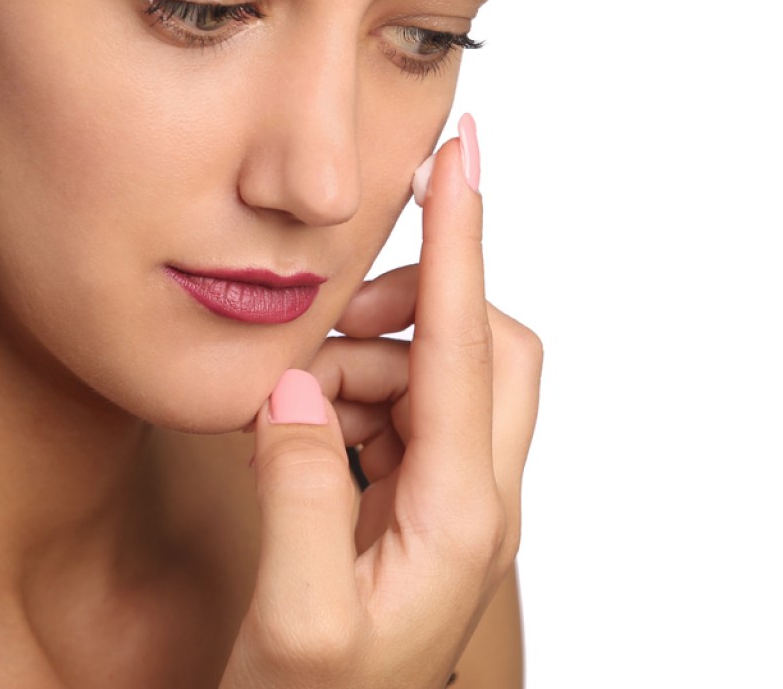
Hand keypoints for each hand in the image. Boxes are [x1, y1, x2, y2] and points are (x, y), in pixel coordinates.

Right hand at [221, 123, 542, 688]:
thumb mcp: (298, 623)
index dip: (462, 240)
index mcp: (462, 513)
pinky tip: (306, 439)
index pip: (470, 345)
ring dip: (360, 369)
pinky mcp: (421, 497)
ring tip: (298, 417)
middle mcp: (476, 494)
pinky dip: (350, 399)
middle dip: (410, 315)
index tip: (459, 160)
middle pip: (486, 347)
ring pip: (432, 373)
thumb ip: (299, 495)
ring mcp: (453, 496)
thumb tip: (296, 388)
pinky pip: (400, 407)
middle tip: (331, 337)